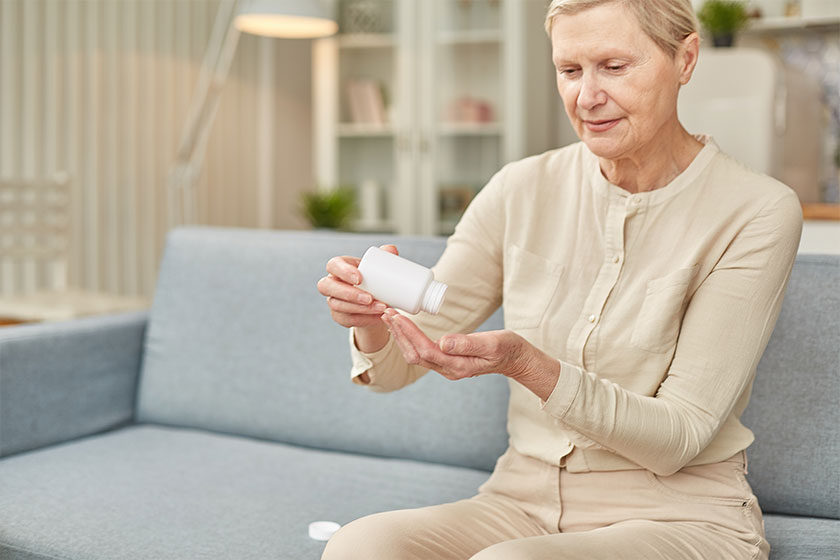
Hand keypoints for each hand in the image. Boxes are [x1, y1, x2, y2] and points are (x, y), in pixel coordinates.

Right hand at [317, 245, 397, 329]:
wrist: (375, 299)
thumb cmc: (374, 278)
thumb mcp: (379, 267)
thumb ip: (385, 256)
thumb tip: (391, 249)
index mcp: (339, 267)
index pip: (333, 265)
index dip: (343, 272)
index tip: (360, 278)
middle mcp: (331, 283)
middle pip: (328, 287)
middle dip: (349, 294)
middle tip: (370, 298)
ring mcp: (332, 300)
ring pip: (338, 306)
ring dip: (360, 309)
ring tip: (381, 308)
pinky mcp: (339, 316)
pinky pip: (346, 320)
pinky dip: (364, 320)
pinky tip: (377, 318)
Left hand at [381, 308, 560, 399]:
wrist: (518, 359)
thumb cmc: (508, 349)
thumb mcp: (492, 343)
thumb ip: (468, 344)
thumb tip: (443, 341)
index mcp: (457, 366)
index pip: (424, 350)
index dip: (408, 333)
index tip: (396, 315)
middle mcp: (448, 369)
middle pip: (414, 353)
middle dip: (399, 333)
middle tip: (385, 312)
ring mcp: (447, 367)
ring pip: (416, 354)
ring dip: (401, 336)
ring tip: (390, 317)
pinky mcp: (448, 360)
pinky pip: (423, 351)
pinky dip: (410, 338)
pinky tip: (405, 326)